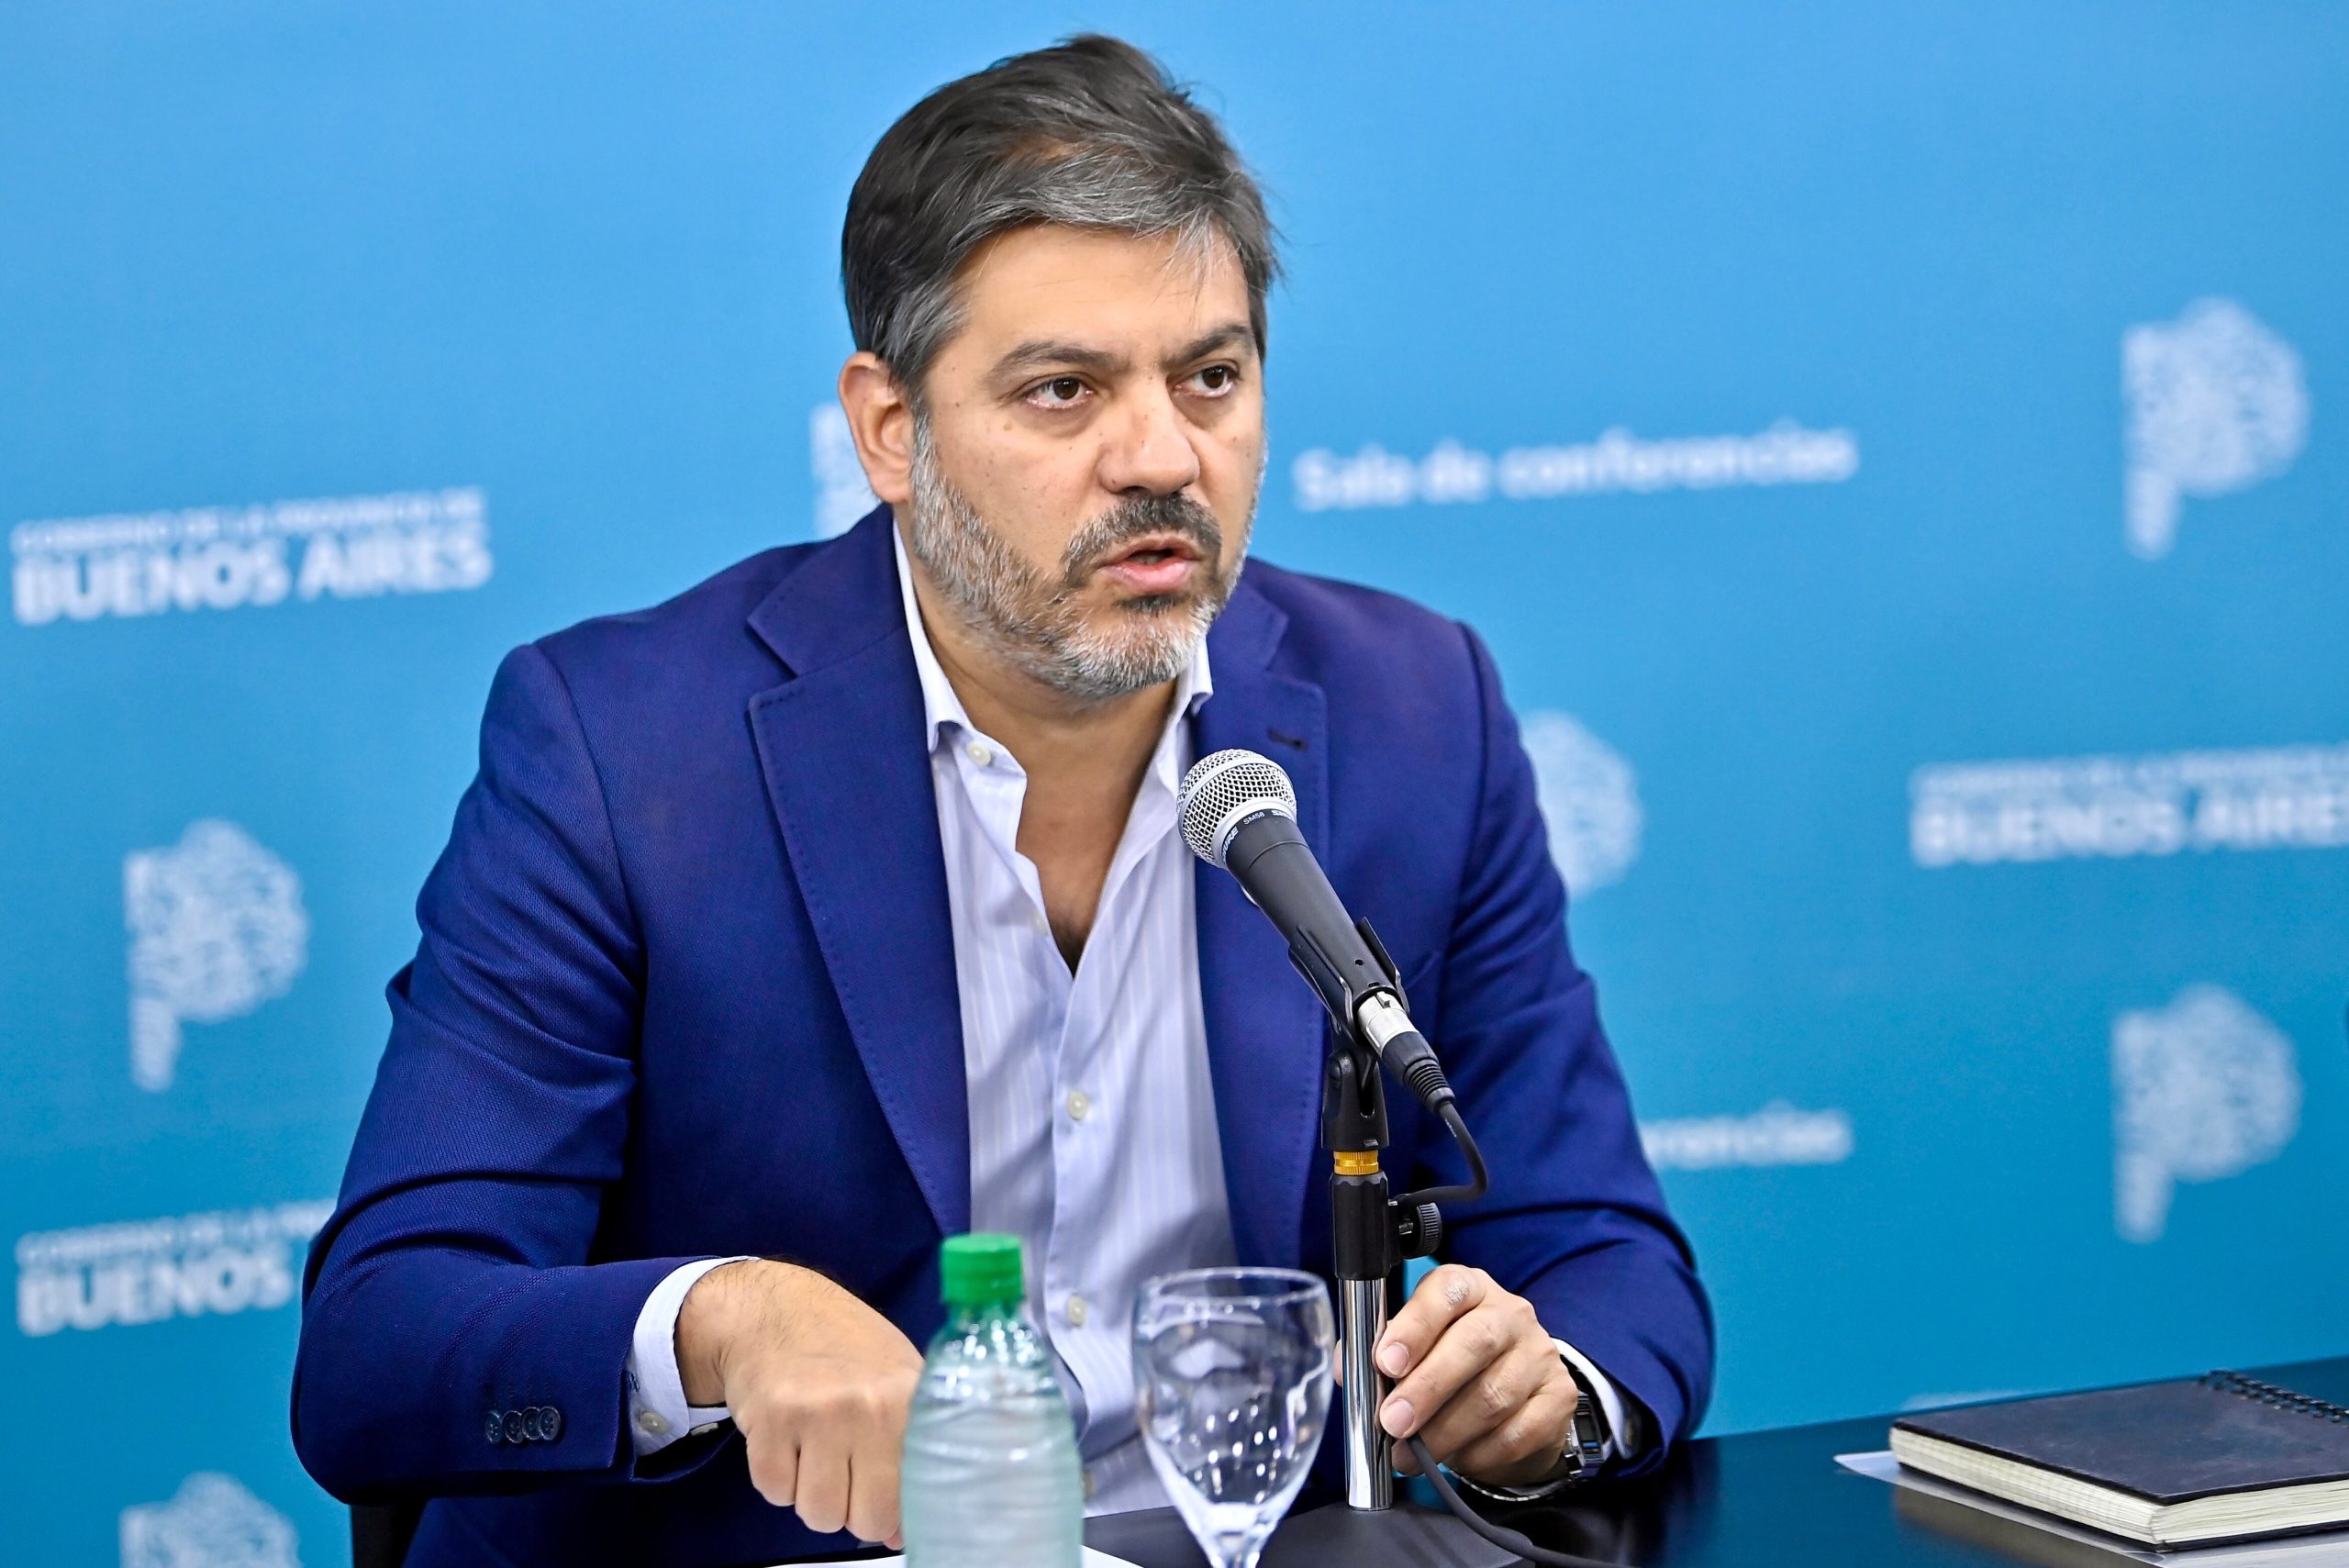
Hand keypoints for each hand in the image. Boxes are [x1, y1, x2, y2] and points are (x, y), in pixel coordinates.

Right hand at [676, 1259, 924, 1546]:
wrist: (773, 1309)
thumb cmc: (845, 1348)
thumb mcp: (896, 1380)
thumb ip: (908, 1452)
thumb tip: (899, 1533)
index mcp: (908, 1398)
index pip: (917, 1492)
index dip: (902, 1509)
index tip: (890, 1501)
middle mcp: (866, 1407)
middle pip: (868, 1519)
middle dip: (856, 1511)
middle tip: (849, 1476)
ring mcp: (816, 1414)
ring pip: (819, 1514)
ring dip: (813, 1497)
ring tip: (816, 1454)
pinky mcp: (769, 1422)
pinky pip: (775, 1492)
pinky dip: (778, 1479)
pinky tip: (786, 1441)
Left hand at [1372, 1264, 1577, 1488]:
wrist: (1517, 1395)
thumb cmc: (1453, 1363)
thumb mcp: (1416, 1346)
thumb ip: (1379, 1352)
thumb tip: (1348, 1372)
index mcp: (1469, 1288)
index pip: (1446, 1292)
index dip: (1414, 1327)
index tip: (1385, 1362)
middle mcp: (1510, 1313)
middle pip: (1474, 1343)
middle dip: (1427, 1388)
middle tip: (1393, 1422)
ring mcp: (1539, 1354)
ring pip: (1493, 1396)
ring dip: (1445, 1432)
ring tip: (1411, 1454)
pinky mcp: (1558, 1397)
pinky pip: (1517, 1433)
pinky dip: (1479, 1453)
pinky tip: (1456, 1460)